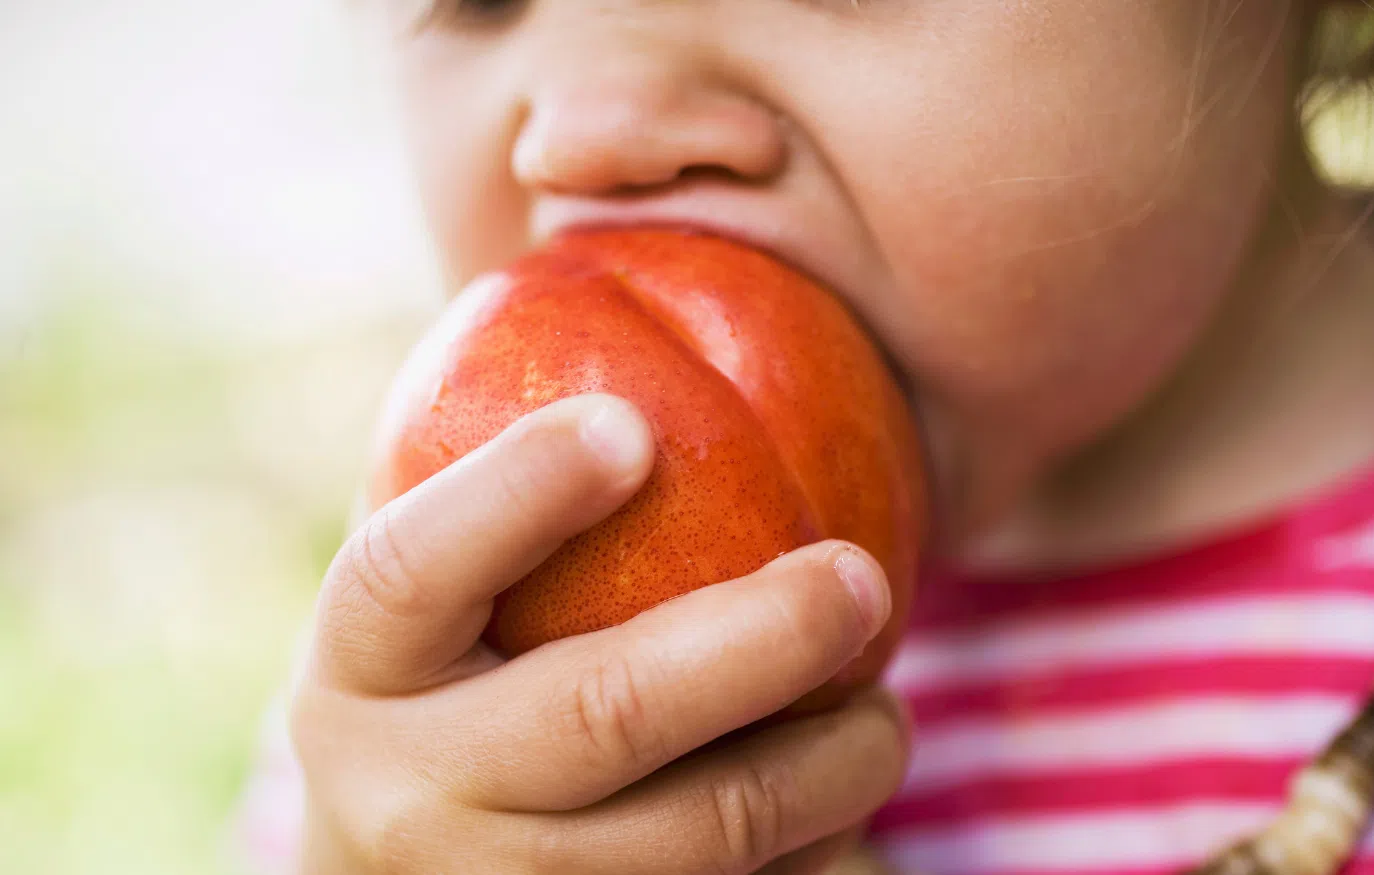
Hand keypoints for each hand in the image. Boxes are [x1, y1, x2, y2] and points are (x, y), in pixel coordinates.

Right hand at [290, 394, 910, 873]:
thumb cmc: (447, 686)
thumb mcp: (432, 601)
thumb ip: (498, 499)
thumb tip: (601, 270)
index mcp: (360, 667)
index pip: (415, 568)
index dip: (516, 492)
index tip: (632, 425)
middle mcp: (404, 795)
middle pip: (605, 713)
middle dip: (758, 641)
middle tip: (861, 578)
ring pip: (702, 837)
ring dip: (829, 767)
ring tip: (881, 718)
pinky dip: (818, 862)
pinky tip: (844, 826)